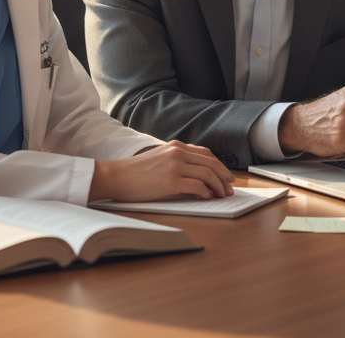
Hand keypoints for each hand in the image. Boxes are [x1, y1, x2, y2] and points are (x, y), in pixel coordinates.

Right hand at [88, 141, 235, 201]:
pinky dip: (206, 193)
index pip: (206, 154)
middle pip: (211, 164)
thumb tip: (198, 175)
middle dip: (224, 177)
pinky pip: (198, 186)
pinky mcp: (171, 181)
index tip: (226, 177)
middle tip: (230, 189)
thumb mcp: (159, 159)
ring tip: (221, 196)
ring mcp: (175, 166)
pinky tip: (207, 198)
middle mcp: (177, 153)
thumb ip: (177, 161)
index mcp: (175, 146)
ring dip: (218, 187)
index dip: (220, 166)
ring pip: (208, 175)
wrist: (115, 177)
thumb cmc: (135, 173)